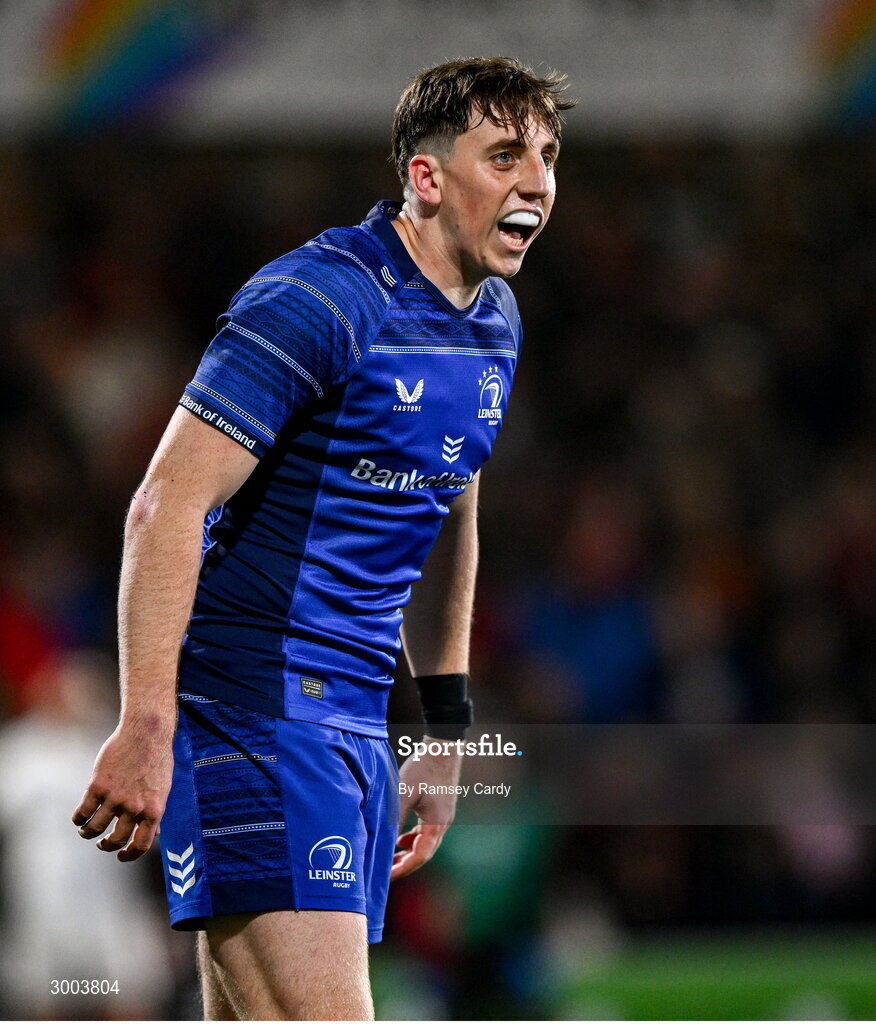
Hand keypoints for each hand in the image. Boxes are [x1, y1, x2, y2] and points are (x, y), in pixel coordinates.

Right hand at [72, 721, 173, 861]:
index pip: (141, 845)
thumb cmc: (157, 759)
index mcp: (154, 810)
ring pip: (95, 828)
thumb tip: (155, 832)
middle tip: (102, 843)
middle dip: (106, 846)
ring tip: (87, 830)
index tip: (121, 856)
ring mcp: (115, 797)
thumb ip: (155, 810)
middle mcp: (135, 808)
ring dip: (88, 833)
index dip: (129, 855)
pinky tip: (80, 817)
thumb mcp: (163, 788)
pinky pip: (83, 812)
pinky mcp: (98, 786)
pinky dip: (78, 818)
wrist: (146, 732)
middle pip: (115, 840)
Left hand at [391, 736, 461, 880]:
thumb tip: (381, 842)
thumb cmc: (424, 768)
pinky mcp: (440, 807)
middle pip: (424, 853)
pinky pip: (426, 831)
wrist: (444, 746)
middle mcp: (442, 823)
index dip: (402, 868)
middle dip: (405, 864)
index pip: (420, 856)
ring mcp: (443, 816)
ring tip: (390, 857)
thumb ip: (393, 819)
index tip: (387, 876)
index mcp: (436, 823)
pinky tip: (400, 837)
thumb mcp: (404, 794)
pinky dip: (413, 838)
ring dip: (408, 851)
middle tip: (386, 872)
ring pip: (425, 843)